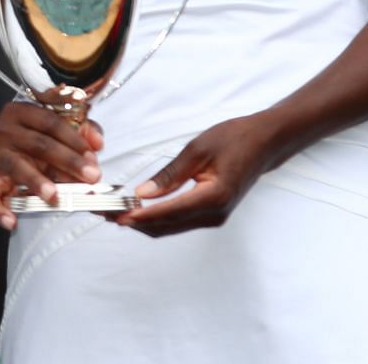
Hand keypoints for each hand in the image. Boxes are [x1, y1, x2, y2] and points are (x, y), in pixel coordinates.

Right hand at [0, 101, 104, 230]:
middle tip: (91, 177)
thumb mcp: (48, 126)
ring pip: (16, 167)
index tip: (93, 156)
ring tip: (54, 196)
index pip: (50, 122)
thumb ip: (79, 128)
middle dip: (68, 161)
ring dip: (36, 182)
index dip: (74, 138)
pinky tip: (11, 222)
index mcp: (21, 113)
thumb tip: (98, 143)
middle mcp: (6, 131)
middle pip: (39, 145)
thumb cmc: (28, 136)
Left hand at [121, 113, 280, 236]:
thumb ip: (170, 175)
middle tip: (102, 210)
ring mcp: (213, 218)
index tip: (114, 215)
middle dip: (132, 221)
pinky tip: (136, 209)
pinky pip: (177, 222)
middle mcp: (213, 215)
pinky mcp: (211, 215)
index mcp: (213, 197)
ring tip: (112, 209)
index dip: (139, 216)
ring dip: (141, 222)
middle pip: (165, 226)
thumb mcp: (198, 150)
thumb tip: (141, 194)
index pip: (168, 212)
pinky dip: (155, 218)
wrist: (264, 143)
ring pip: (169, 227)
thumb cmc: (233, 139)